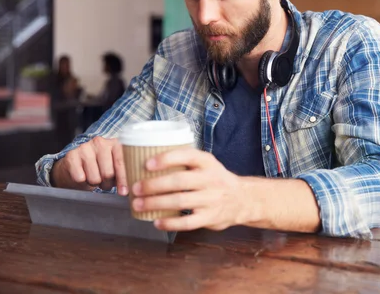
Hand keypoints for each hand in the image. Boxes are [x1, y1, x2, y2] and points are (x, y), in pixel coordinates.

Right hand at [51, 137, 128, 194]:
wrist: (74, 166)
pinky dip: (82, 182)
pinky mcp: (71, 155)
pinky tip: (82, 175)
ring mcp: (85, 147)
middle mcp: (100, 142)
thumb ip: (123, 174)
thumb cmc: (99, 168)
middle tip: (104, 182)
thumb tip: (128, 189)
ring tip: (93, 177)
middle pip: (108, 173)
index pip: (121, 162)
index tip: (124, 191)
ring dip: (94, 183)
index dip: (123, 179)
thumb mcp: (114, 168)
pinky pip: (80, 178)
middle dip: (107, 183)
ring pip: (94, 178)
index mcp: (114, 143)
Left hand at [131, 148, 246, 231]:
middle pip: (179, 181)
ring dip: (156, 203)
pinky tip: (156, 222)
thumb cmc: (216, 179)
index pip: (187, 155)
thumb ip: (186, 162)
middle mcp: (211, 179)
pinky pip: (187, 222)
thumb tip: (148, 162)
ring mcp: (212, 199)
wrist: (243, 199)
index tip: (147, 164)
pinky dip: (170, 223)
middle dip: (154, 185)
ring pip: (181, 201)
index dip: (166, 159)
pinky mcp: (210, 217)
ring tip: (139, 205)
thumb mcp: (207, 164)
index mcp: (208, 162)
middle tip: (136, 188)